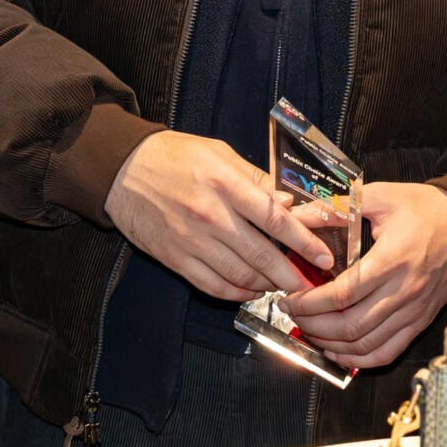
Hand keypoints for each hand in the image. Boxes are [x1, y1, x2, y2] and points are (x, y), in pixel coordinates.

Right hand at [105, 131, 335, 301]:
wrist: (122, 170)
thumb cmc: (174, 156)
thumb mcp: (219, 154)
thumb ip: (256, 179)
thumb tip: (289, 202)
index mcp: (225, 183)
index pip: (275, 218)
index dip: (304, 241)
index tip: (324, 256)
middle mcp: (210, 215)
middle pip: (261, 254)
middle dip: (291, 275)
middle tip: (310, 286)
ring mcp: (191, 240)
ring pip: (240, 275)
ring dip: (266, 285)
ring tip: (281, 286)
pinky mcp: (175, 258)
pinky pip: (212, 285)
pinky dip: (236, 293)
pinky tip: (250, 291)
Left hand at [278, 182, 446, 370]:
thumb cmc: (424, 208)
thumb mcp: (381, 196)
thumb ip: (337, 207)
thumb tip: (298, 216)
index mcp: (392, 260)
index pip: (343, 294)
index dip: (310, 302)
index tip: (289, 298)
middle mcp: (404, 292)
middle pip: (350, 326)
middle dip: (313, 326)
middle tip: (293, 315)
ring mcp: (414, 311)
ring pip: (366, 345)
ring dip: (331, 345)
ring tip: (309, 332)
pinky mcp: (420, 321)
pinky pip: (387, 352)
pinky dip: (359, 359)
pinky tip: (338, 351)